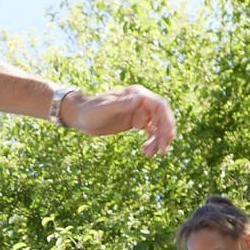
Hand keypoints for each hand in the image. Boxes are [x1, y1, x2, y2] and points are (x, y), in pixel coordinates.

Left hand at [61, 85, 175, 155]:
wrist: (80, 116)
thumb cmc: (90, 111)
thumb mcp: (104, 109)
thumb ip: (121, 104)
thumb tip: (139, 99)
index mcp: (136, 95)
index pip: (160, 106)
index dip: (167, 121)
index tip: (169, 137)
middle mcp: (140, 102)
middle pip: (161, 117)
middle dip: (164, 134)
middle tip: (163, 151)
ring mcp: (139, 112)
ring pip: (157, 126)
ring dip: (157, 140)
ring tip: (149, 154)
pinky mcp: (135, 122)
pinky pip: (150, 131)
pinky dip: (151, 142)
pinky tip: (146, 152)